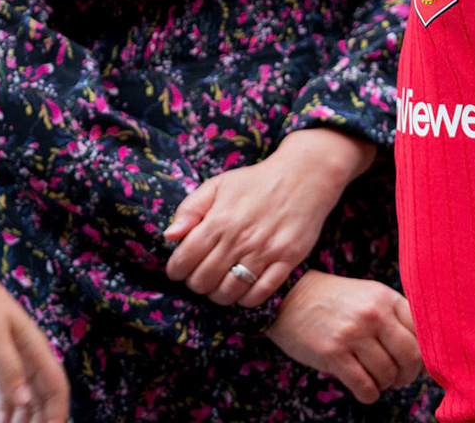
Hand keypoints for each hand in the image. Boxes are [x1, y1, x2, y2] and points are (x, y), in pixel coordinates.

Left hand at [0, 259, 71, 422]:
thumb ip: (8, 368)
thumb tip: (25, 400)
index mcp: (35, 348)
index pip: (56, 386)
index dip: (57, 411)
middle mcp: (28, 354)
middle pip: (42, 394)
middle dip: (39, 418)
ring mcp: (12, 356)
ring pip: (25, 394)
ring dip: (23, 416)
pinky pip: (7, 389)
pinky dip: (7, 407)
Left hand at [164, 128, 374, 306]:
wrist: (304, 176)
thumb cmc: (256, 181)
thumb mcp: (218, 185)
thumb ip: (190, 209)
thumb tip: (170, 236)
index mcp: (219, 220)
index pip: (184, 260)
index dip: (176, 271)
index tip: (180, 270)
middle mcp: (240, 238)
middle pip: (203, 281)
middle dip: (196, 284)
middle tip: (201, 276)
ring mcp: (265, 251)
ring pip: (229, 292)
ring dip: (218, 295)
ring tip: (219, 285)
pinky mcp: (287, 260)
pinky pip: (260, 294)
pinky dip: (246, 299)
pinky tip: (242, 289)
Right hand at [265, 270, 421, 403]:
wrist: (290, 297)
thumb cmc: (335, 301)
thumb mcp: (369, 296)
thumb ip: (395, 317)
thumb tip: (424, 354)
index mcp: (386, 298)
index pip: (423, 332)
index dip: (424, 354)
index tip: (417, 365)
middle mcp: (374, 313)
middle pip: (411, 357)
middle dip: (408, 375)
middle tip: (399, 379)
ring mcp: (353, 333)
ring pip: (388, 374)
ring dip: (386, 385)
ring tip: (378, 381)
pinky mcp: (333, 353)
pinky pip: (365, 386)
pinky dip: (370, 394)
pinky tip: (365, 388)